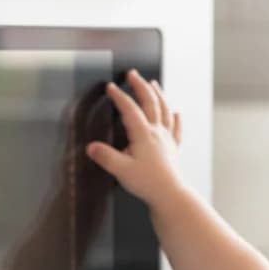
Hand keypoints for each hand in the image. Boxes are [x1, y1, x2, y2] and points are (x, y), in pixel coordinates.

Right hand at [85, 69, 183, 207]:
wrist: (170, 196)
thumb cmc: (148, 183)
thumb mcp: (121, 170)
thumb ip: (105, 157)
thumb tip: (91, 147)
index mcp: (144, 134)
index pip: (130, 109)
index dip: (119, 96)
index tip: (111, 86)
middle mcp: (157, 133)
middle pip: (150, 102)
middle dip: (140, 86)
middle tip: (133, 74)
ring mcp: (167, 140)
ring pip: (164, 110)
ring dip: (158, 95)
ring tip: (154, 84)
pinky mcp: (173, 150)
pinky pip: (176, 130)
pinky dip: (176, 119)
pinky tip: (177, 114)